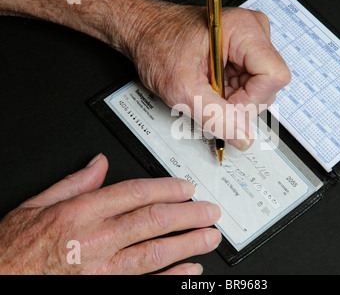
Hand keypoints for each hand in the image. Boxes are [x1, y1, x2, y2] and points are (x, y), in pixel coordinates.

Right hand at [0, 154, 221, 274]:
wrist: (0, 282)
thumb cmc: (14, 249)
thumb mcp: (36, 206)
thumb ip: (74, 183)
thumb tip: (100, 163)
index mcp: (79, 213)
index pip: (135, 194)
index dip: (167, 189)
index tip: (187, 188)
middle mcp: (94, 240)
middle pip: (153, 221)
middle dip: (188, 214)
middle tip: (211, 211)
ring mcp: (102, 269)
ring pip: (156, 252)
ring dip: (188, 243)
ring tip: (211, 237)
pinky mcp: (106, 289)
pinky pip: (147, 283)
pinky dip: (172, 277)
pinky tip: (191, 269)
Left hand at [127, 3, 290, 149]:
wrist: (146, 33)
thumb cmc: (158, 45)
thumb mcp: (183, 89)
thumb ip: (215, 117)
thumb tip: (243, 138)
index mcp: (244, 29)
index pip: (274, 77)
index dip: (250, 100)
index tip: (224, 102)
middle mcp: (254, 31)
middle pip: (269, 86)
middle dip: (240, 101)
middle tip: (209, 93)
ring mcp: (252, 41)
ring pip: (261, 89)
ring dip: (234, 98)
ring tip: (208, 86)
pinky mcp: (246, 52)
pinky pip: (251, 84)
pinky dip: (231, 92)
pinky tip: (212, 84)